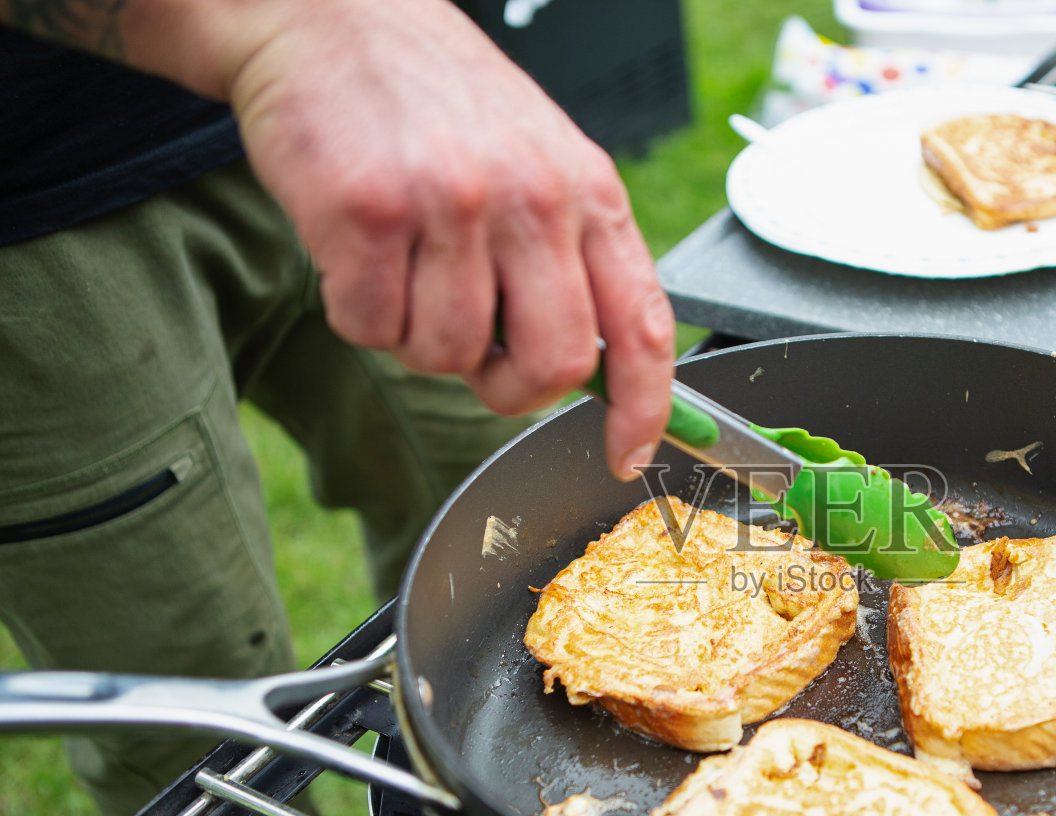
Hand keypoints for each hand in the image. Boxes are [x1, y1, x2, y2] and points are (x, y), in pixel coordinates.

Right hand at [161, 0, 676, 478]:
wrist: (330, 16)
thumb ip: (573, 257)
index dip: (647, 407)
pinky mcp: (367, 212)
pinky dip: (358, 312)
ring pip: (449, 355)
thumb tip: (595, 370)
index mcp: (588, 192)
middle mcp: (531, 197)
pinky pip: (371, 327)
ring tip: (407, 269)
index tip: (628, 454)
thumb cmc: (438, 101)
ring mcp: (451, 203)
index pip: (643, 326)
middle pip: (552, 364)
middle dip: (510, 388)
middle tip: (478, 357)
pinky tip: (359, 252)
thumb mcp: (541, 161)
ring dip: (420, 339)